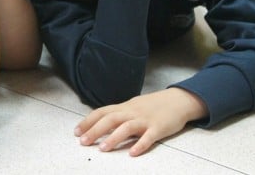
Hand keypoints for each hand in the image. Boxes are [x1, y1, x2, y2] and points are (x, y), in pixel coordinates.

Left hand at [75, 88, 207, 156]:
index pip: (102, 112)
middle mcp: (132, 112)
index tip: (76, 131)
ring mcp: (145, 120)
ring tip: (102, 149)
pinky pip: (149, 137)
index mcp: (124, 107)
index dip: (88, 121)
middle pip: (110, 119)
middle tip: (83, 142)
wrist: (178, 100)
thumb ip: (118, 114)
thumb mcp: (132, 106)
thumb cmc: (153, 105)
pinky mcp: (159, 128)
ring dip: (113, 138)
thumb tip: (100, 123)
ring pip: (126, 127)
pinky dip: (140, 145)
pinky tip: (132, 154)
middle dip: (95, 130)